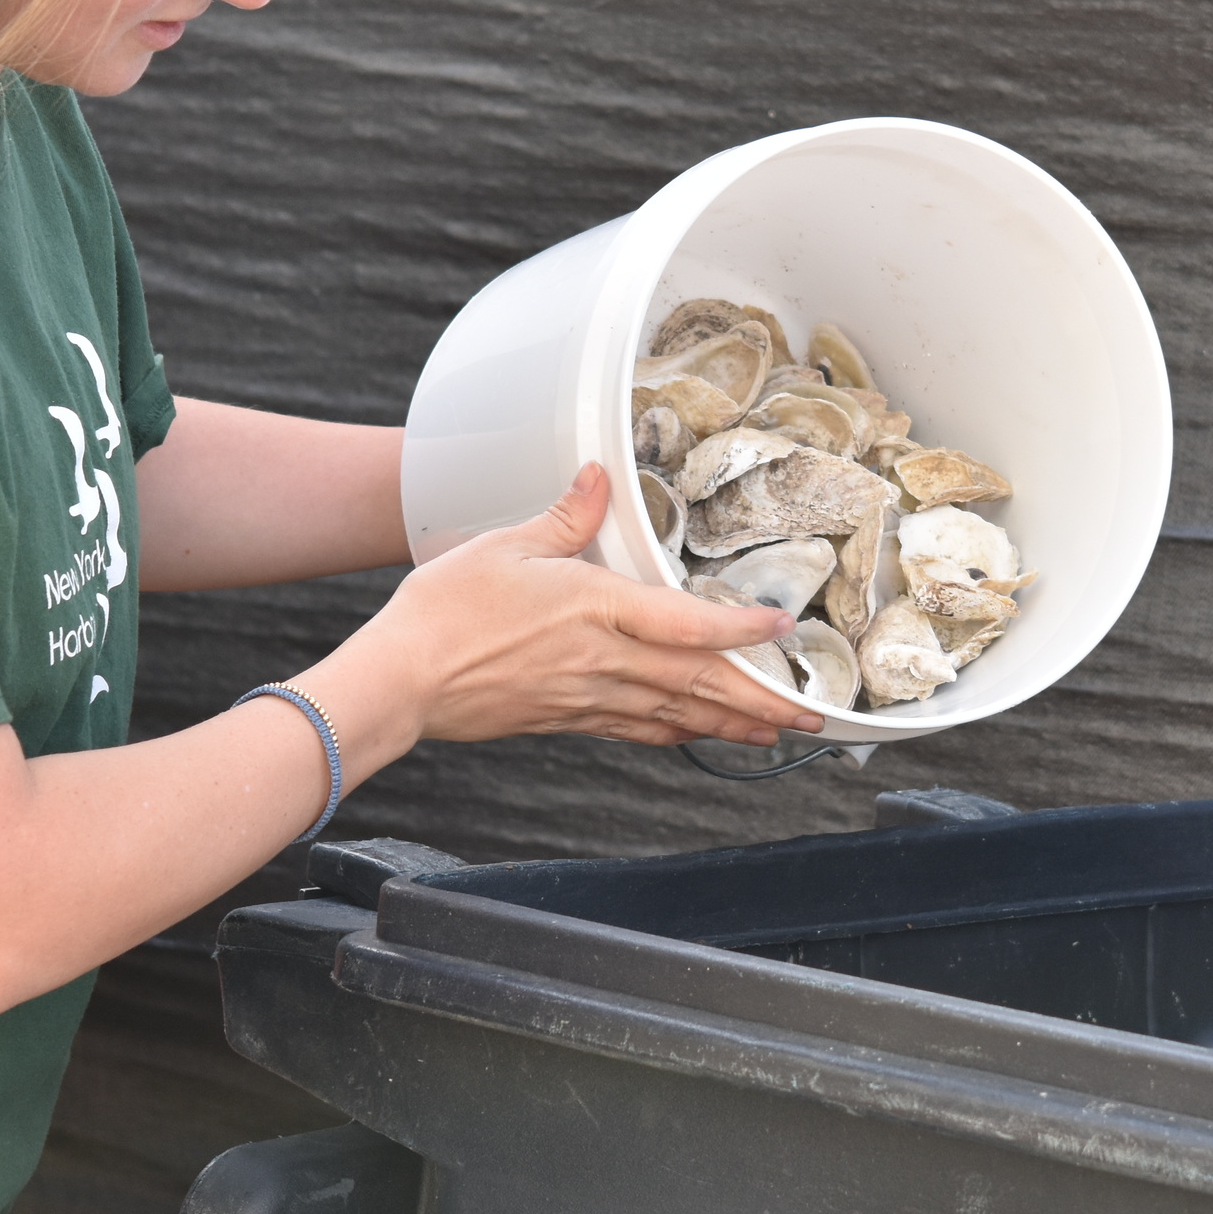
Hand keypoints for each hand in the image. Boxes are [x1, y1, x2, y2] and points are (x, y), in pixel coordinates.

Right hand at [306, 464, 815, 752]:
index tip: (784, 630)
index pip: (689, 625)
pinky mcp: (566, 721)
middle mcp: (603, 661)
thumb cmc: (446, 610)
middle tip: (809, 716)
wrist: (403, 680)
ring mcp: (587, 698)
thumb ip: (565, 516)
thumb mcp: (506, 544)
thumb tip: (597, 476)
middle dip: (760, 701)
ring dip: (729, 725)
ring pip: (676, 716)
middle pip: (698, 684)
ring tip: (772, 734)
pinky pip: (636, 732)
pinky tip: (693, 736)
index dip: (743, 631)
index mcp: (596, 609)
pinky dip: (676, 735)